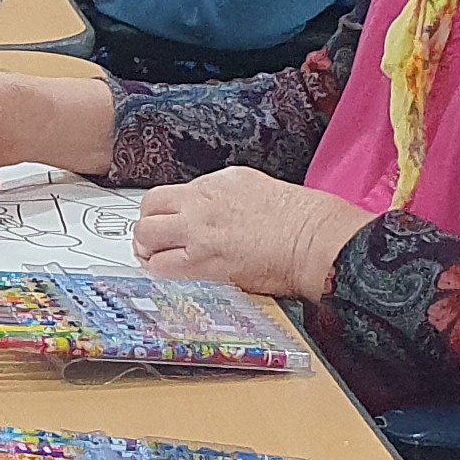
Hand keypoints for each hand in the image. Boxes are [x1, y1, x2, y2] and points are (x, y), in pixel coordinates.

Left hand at [129, 166, 371, 300]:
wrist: (312, 238)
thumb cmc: (296, 218)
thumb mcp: (251, 187)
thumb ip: (218, 197)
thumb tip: (200, 209)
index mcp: (214, 183)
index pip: (163, 195)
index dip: (159, 213)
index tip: (162, 224)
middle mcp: (201, 204)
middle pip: (148, 213)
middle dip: (147, 229)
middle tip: (153, 244)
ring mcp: (200, 233)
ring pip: (147, 239)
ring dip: (150, 252)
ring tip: (161, 260)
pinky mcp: (205, 263)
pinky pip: (163, 269)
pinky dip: (162, 272)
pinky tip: (172, 275)